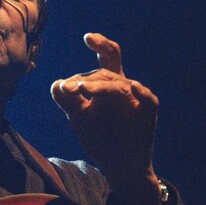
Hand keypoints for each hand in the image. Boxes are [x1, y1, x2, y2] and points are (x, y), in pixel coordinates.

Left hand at [51, 33, 161, 204]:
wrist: (118, 167)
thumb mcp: (79, 118)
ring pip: (121, 85)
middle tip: (75, 85)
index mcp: (107, 84)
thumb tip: (57, 84)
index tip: (88, 37)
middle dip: (94, 74)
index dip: (100, 44)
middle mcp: (123, 87)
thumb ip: (68, 101)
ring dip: (102, 86)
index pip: (106, 58)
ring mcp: (137, 99)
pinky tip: (131, 88)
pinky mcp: (148, 114)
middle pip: (112, 69)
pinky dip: (141, 93)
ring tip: (84, 89)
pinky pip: (148, 99)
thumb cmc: (100, 137)